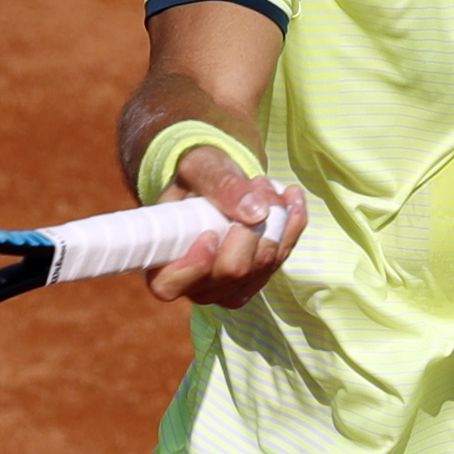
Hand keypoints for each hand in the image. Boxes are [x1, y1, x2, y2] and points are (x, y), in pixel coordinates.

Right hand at [145, 144, 308, 309]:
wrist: (213, 182)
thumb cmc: (196, 176)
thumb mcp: (200, 166)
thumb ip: (221, 185)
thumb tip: (255, 212)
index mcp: (161, 261)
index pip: (169, 284)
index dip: (193, 266)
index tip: (209, 235)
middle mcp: (193, 284)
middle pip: (232, 271)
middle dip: (251, 226)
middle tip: (256, 183)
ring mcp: (226, 287)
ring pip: (262, 265)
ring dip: (275, 221)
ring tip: (266, 184)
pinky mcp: (255, 280)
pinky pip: (281, 259)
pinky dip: (291, 227)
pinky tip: (292, 199)